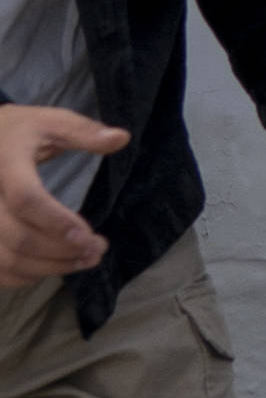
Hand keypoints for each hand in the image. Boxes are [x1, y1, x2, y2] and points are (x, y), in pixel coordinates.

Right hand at [0, 107, 127, 286]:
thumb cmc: (19, 132)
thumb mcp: (49, 122)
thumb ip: (83, 131)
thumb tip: (123, 138)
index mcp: (5, 163)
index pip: (26, 199)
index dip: (58, 222)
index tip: (90, 235)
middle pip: (19, 238)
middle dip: (63, 251)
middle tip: (98, 250)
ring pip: (7, 259)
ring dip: (49, 267)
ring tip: (85, 260)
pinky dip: (26, 275)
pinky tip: (54, 265)